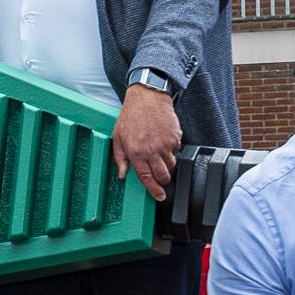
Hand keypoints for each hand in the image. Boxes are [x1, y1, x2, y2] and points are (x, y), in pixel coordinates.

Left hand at [114, 81, 182, 201]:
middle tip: (160, 179)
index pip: (146, 178)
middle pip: (163, 176)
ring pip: (171, 165)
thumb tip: (122, 175)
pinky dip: (172, 151)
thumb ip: (120, 158)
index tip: (159, 196)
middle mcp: (152, 151)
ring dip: (167, 165)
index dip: (154, 190)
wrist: (148, 98)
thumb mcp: (118, 137)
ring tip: (159, 155)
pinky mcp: (175, 138)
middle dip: (163, 181)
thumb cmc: (131, 115)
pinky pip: (176, 151)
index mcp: (136, 152)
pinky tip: (163, 142)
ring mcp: (165, 145)